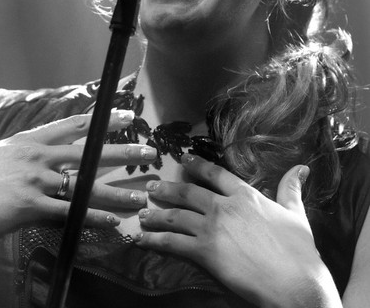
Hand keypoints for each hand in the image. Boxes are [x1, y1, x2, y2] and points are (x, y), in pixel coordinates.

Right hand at [0, 111, 155, 238]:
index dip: (104, 121)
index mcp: (33, 140)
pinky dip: (91, 218)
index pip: (75, 125)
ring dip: (115, 192)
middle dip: (123, 152)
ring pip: (85, 185)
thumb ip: (32, 148)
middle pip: (89, 152)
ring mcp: (35, 180)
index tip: (128, 117)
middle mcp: (38, 156)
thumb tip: (53, 148)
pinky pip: (68, 213)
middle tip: (149, 152)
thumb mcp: (6, 150)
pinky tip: (111, 222)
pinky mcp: (30, 206)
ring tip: (139, 196)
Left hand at [133, 155, 340, 307]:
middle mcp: (224, 206)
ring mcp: (212, 228)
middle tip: (151, 186)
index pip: (215, 173)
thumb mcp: (296, 214)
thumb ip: (291, 189)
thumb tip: (301, 167)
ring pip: (176, 216)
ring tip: (141, 212)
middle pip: (188, 192)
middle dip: (167, 189)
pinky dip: (154, 240)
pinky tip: (142, 239)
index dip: (197, 165)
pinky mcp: (205, 252)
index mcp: (245, 195)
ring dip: (155, 214)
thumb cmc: (299, 250)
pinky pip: (173, 243)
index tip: (183, 159)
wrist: (295, 282)